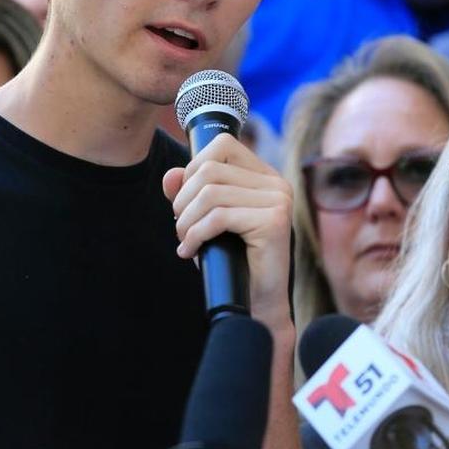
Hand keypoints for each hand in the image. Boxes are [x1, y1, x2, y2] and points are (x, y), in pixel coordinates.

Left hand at [162, 133, 292, 329]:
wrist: (257, 302)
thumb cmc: (232, 260)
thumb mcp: (205, 220)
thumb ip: (189, 194)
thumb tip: (170, 176)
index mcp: (264, 176)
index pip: (222, 145)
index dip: (192, 169)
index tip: (186, 201)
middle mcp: (276, 183)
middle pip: (210, 170)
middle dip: (183, 200)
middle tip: (180, 228)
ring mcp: (278, 200)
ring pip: (211, 193)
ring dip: (186, 220)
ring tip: (184, 241)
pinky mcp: (274, 222)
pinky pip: (219, 217)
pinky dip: (195, 235)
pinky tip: (190, 252)